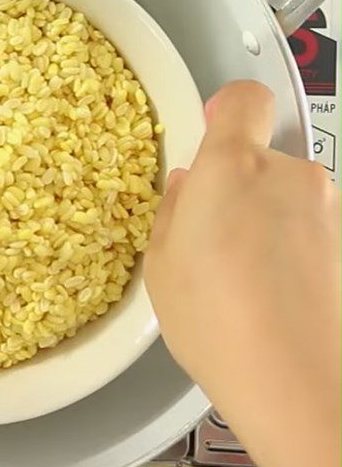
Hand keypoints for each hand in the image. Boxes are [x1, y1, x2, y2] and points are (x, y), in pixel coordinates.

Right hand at [144, 81, 340, 466]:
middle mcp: (290, 175)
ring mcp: (329, 210)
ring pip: (289, 195)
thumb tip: (188, 189)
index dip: (228, 108)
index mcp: (232, 168)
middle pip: (264, 156)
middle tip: (215, 234)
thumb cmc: (219, 324)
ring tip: (247, 275)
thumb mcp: (162, 264)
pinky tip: (277, 293)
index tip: (214, 129)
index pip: (245, 98)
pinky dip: (296, 247)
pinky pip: (313, 227)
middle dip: (240, 183)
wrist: (301, 390)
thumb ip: (174, 209)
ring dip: (269, 218)